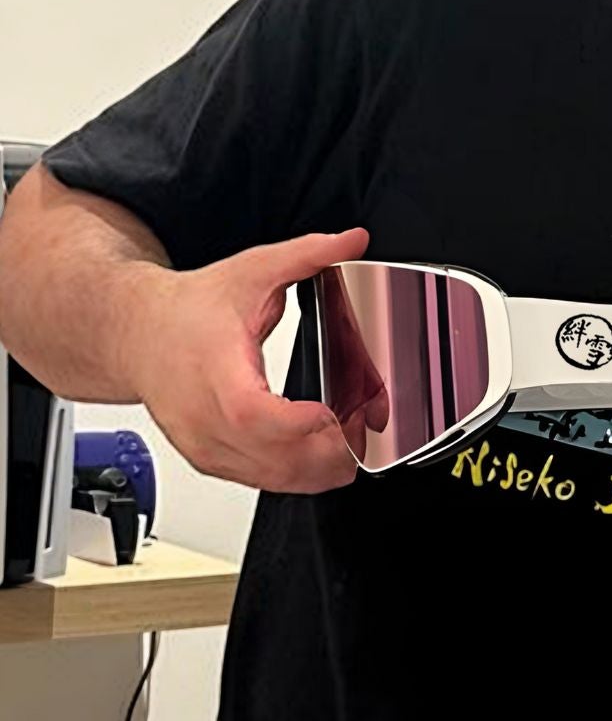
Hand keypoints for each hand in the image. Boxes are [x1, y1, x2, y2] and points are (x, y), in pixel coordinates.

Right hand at [129, 227, 370, 494]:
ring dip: (319, 471)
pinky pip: (257, 481)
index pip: (252, 412)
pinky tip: (325, 459)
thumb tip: (353, 239)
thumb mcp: (252, 270)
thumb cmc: (187, 309)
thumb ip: (307, 254)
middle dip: (328, 453)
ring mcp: (204, 443)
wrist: (134, 332)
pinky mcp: (209, 459)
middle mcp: (204, 416)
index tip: (335, 416)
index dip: (297, 423)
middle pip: (269, 456)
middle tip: (368, 433)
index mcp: (216, 370)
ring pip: (267, 478)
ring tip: (358, 447)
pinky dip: (296, 476)